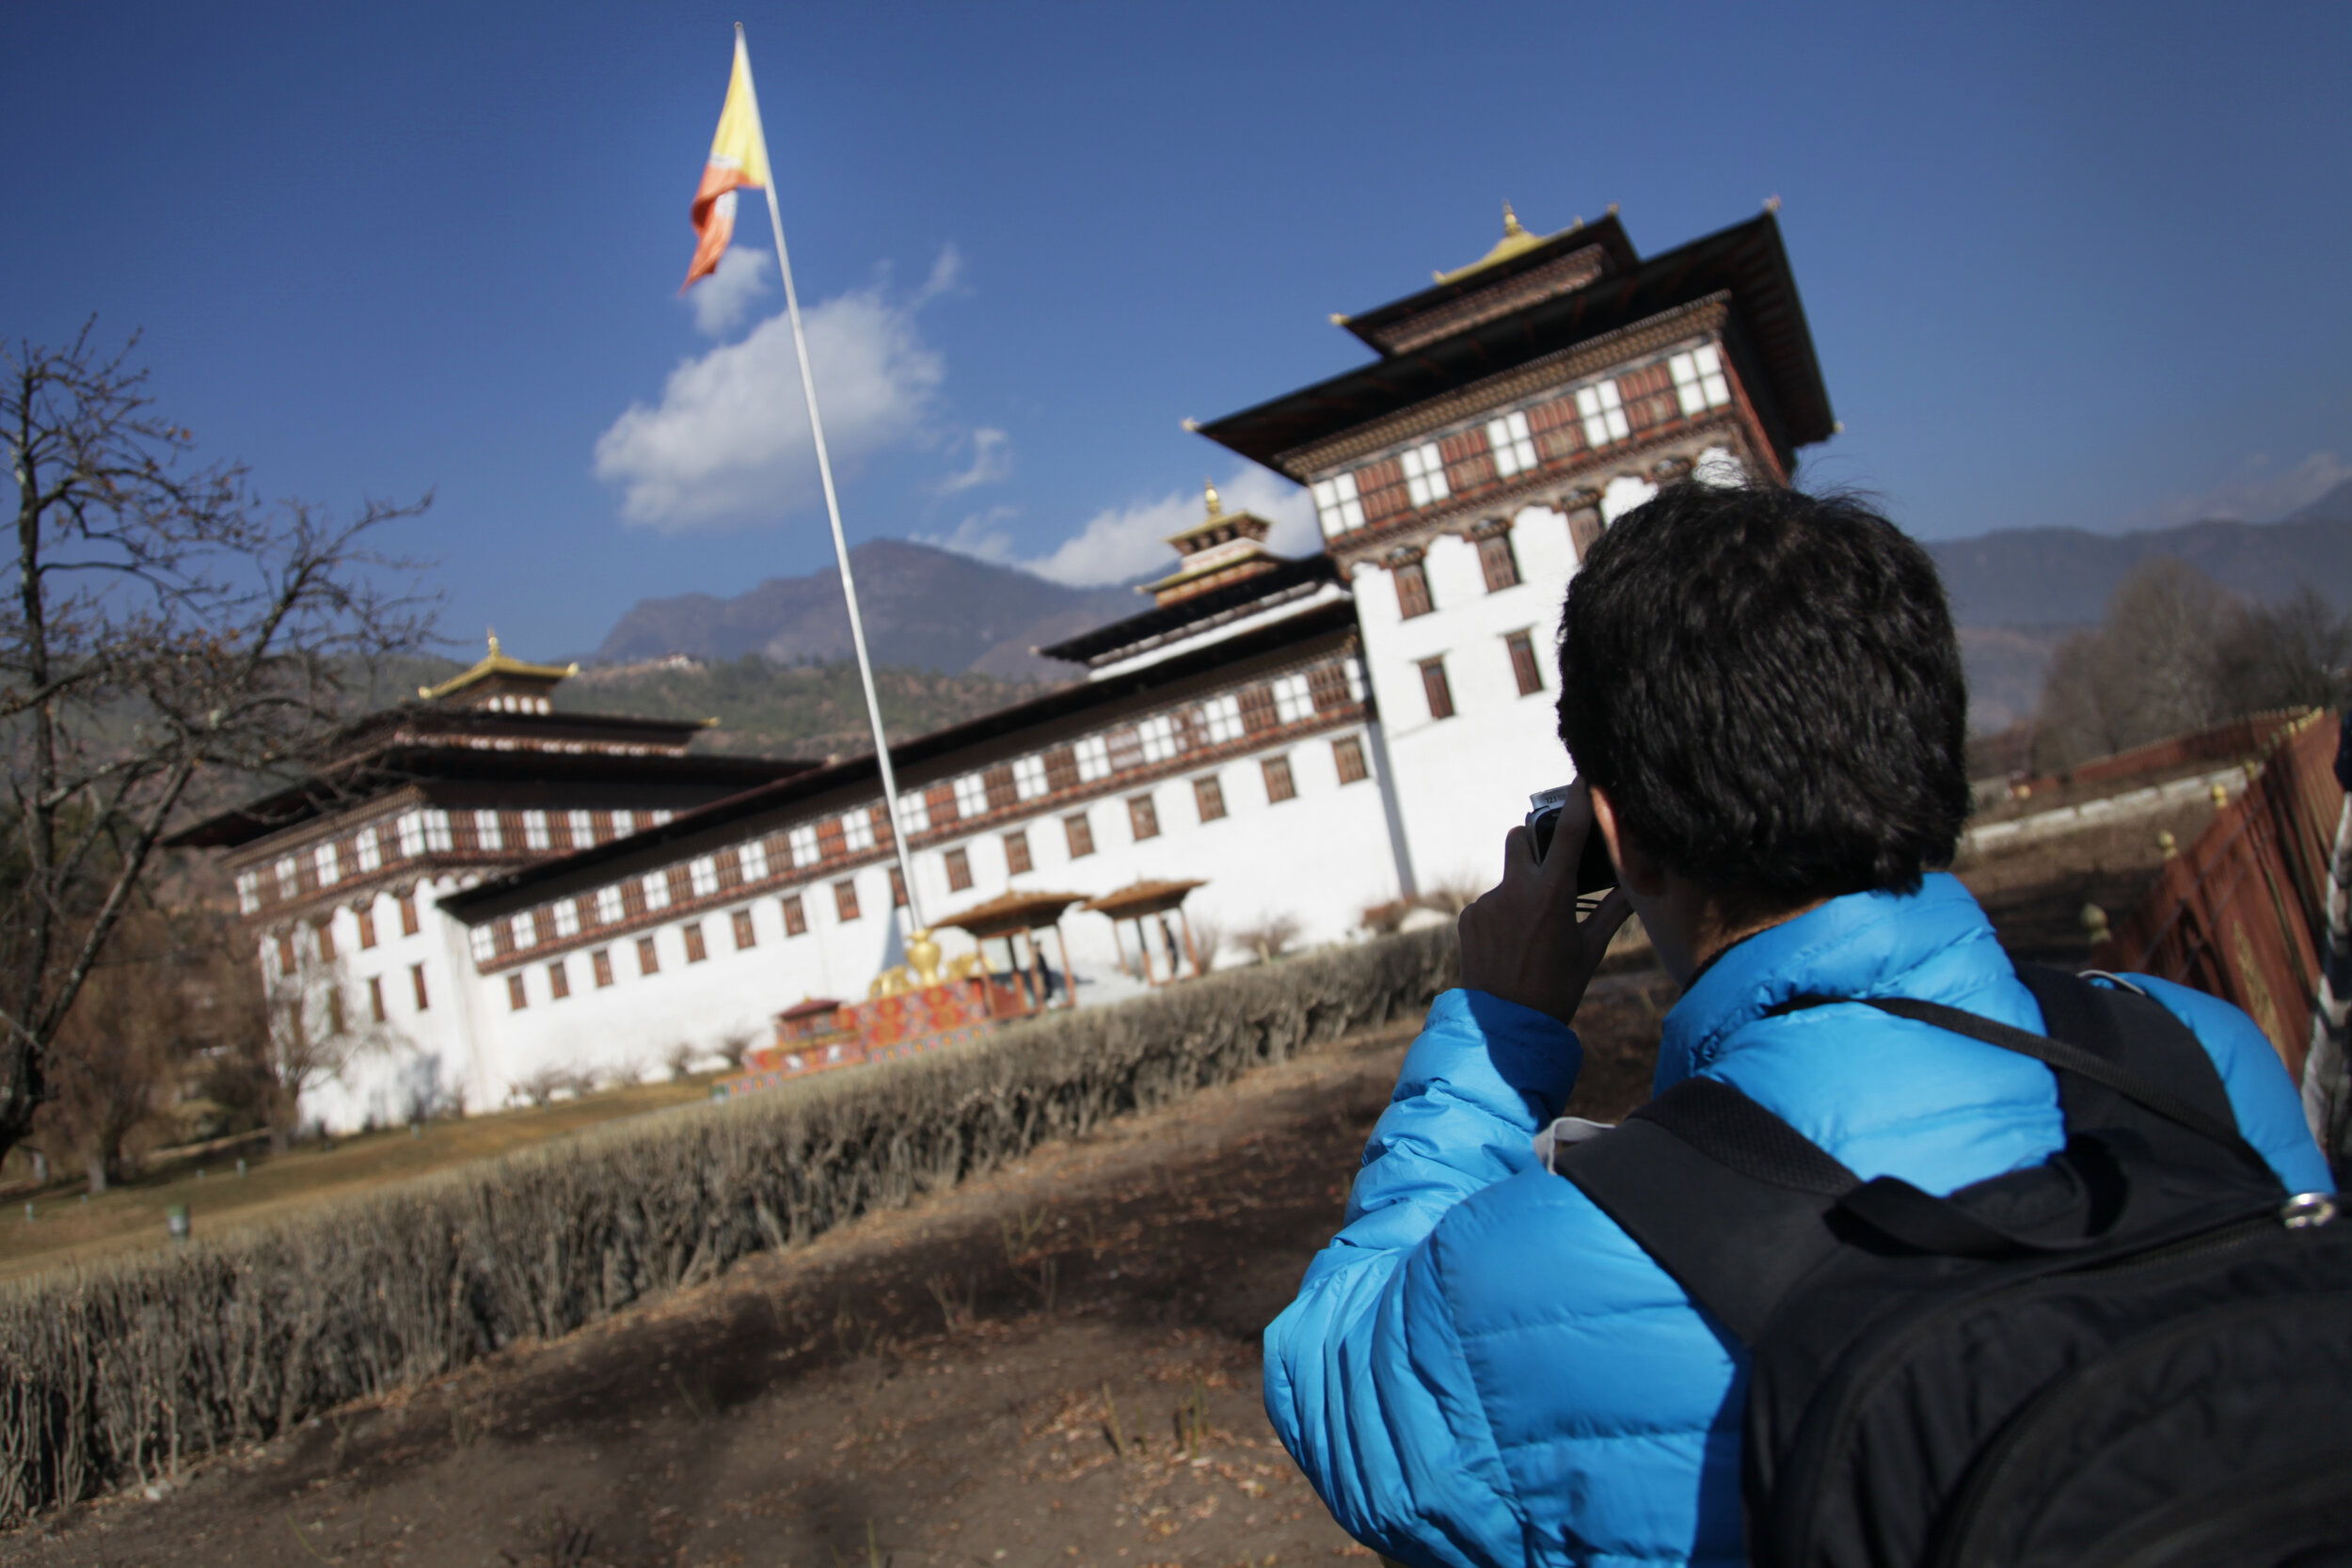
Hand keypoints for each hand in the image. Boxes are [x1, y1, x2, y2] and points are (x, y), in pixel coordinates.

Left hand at [1458, 781, 1634, 1027]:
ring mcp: (1487, 902)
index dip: (1578, 799)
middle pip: (1521, 837)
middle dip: (1534, 840)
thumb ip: (1614, 912)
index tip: (1583, 774)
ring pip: (1508, 877)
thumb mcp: (1591, 950)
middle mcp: (1516, 891)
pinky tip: (1511, 944)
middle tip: (1550, 865)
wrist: (1506, 1026)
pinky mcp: (1468, 917)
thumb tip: (1636, 886)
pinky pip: (1490, 902)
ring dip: (1521, 890)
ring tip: (1531, 932)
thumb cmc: (1556, 990)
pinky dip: (1503, 914)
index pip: (1568, 833)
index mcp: (1552, 895)